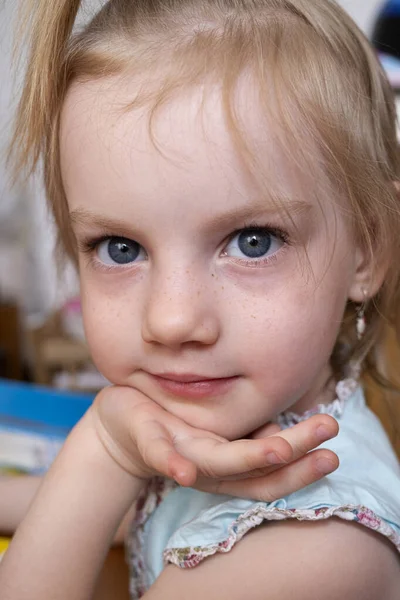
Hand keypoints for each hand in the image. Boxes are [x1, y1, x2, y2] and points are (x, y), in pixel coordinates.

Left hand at [90, 385, 338, 500]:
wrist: (119, 428)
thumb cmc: (176, 423)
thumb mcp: (220, 424)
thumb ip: (250, 429)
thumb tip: (281, 425)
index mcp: (226, 463)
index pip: (270, 474)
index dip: (303, 469)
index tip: (335, 453)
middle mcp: (208, 466)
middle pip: (255, 472)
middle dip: (295, 463)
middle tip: (331, 451)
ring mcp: (180, 455)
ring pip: (219, 463)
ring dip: (251, 459)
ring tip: (283, 450)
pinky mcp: (150, 441)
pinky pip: (161, 455)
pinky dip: (173, 464)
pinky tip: (185, 471)